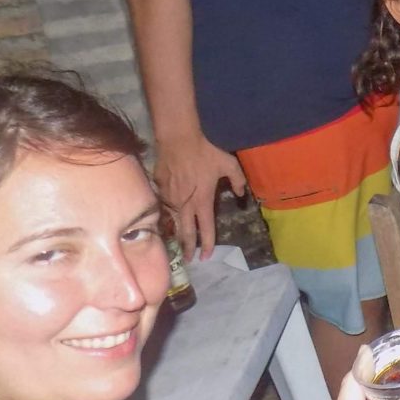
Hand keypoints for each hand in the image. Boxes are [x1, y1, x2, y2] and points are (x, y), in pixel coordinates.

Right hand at [153, 132, 244, 257]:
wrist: (178, 139)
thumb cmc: (205, 152)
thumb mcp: (229, 164)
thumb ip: (238, 180)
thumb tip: (240, 194)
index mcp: (203, 201)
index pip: (206, 228)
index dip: (207, 244)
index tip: (206, 256)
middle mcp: (185, 204)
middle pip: (186, 232)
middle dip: (188, 248)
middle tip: (189, 260)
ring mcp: (170, 198)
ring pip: (172, 222)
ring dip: (176, 235)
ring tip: (178, 245)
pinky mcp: (159, 189)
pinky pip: (164, 206)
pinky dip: (167, 217)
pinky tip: (166, 221)